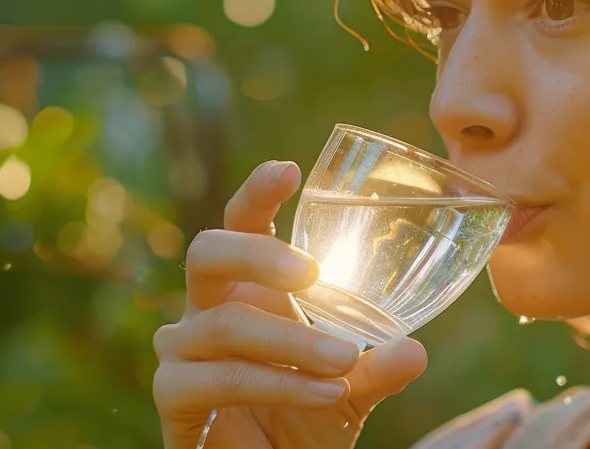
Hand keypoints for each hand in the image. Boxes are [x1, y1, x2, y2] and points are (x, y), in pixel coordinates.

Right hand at [153, 160, 428, 447]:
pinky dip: (277, 385)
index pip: (242, 225)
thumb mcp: (352, 389)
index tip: (289, 169)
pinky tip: (324, 393)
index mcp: (249, 291)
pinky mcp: (174, 399)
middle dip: (258, 253)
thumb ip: (379, 367)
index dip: (257, 194)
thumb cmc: (305, 421)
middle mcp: (207, 312)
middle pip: (207, 252)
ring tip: (344, 362)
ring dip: (291, 342)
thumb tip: (415, 350)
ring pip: (225, 326)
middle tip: (311, 273)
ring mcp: (183, 354)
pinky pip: (217, 380)